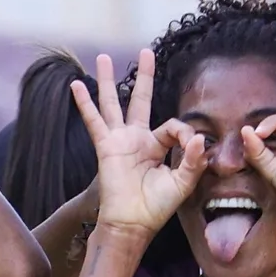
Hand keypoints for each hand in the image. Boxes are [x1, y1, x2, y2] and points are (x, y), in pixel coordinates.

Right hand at [69, 50, 205, 245]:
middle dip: (145, 77)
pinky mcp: (106, 147)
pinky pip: (95, 121)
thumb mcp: (183, 183)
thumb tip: (199, 137)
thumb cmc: (156, 208)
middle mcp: (137, 140)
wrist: (133, 224)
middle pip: (141, 100)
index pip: (173, 126)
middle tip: (146, 52)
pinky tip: (76, 85)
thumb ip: (193, 160)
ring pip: (114, 103)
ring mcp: (120, 141)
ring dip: (109, 80)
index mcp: (157, 148)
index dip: (185, 132)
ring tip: (103, 57)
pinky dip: (85, 103)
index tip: (192, 145)